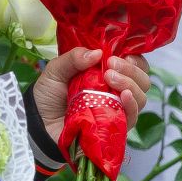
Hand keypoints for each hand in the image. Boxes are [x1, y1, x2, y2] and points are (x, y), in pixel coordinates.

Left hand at [33, 49, 150, 142]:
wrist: (38, 123)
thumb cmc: (49, 95)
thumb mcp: (56, 70)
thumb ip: (73, 58)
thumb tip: (97, 52)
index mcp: (108, 74)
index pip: (135, 64)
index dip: (134, 59)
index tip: (118, 55)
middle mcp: (117, 91)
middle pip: (142, 80)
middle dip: (131, 70)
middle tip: (111, 65)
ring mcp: (117, 110)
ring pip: (141, 98)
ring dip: (130, 84)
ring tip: (110, 78)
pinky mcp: (115, 127)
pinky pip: (132, 117)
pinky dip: (131, 105)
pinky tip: (123, 96)